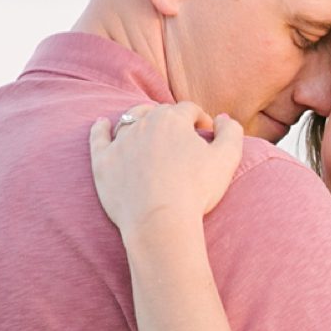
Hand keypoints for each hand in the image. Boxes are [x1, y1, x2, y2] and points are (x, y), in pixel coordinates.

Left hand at [89, 101, 244, 238]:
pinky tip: (102, 123)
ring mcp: (120, 141)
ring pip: (130, 120)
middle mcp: (144, 123)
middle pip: (159, 112)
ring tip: (148, 130)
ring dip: (141, 120)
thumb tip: (221, 118)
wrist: (159, 221)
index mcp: (173, 119)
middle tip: (181, 136)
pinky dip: (101, 128)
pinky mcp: (103, 161)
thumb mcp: (227, 159)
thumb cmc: (196, 190)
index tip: (206, 133)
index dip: (200, 119)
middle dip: (172, 119)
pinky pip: (98, 137)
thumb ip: (231, 131)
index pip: (189, 109)